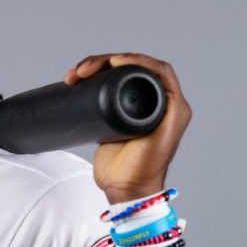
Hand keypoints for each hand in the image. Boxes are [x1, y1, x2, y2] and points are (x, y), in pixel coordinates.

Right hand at [64, 53, 191, 203]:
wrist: (125, 188)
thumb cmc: (145, 168)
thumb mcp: (160, 137)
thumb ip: (164, 114)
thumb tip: (158, 87)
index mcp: (171, 104)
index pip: (157, 69)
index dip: (136, 58)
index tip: (113, 61)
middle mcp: (154, 101)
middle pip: (131, 67)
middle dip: (105, 61)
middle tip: (85, 69)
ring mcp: (132, 106)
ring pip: (114, 74)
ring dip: (93, 68)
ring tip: (75, 75)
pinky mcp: (114, 112)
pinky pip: (102, 87)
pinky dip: (88, 81)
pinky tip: (75, 81)